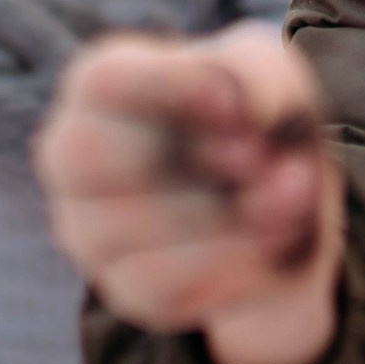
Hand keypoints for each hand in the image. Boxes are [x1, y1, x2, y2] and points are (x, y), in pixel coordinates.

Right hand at [35, 22, 344, 363]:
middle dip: (191, 158)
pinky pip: (163, 287)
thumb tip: (247, 111)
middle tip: (259, 155)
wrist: (287, 201)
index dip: (170, 87)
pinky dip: (230, 263)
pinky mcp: (126, 291)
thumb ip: (260, 74)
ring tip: (290, 195)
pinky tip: (271, 240)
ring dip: (226, 215)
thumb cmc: (257, 117)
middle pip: (91, 155)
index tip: (235, 104)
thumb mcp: (272, 73)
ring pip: (132, 229)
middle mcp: (74, 158)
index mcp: (101, 87)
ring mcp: (89, 231)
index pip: (103, 81)